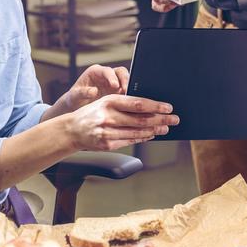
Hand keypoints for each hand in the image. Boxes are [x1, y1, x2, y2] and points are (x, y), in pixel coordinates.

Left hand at [55, 65, 128, 113]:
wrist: (77, 106)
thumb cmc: (74, 98)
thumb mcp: (74, 96)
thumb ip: (83, 92)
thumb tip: (94, 91)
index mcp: (95, 71)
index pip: (107, 70)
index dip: (112, 77)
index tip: (115, 86)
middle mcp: (106, 75)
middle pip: (120, 72)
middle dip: (125, 80)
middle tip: (127, 91)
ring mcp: (113, 83)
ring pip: (126, 80)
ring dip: (129, 88)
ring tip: (130, 98)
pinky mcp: (118, 91)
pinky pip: (127, 91)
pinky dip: (129, 95)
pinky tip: (129, 102)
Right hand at [64, 95, 178, 150]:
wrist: (72, 130)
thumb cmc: (92, 113)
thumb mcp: (105, 102)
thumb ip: (124, 103)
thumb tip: (149, 106)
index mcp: (109, 101)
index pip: (138, 103)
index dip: (155, 106)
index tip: (168, 107)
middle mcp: (108, 116)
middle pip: (141, 119)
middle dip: (161, 119)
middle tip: (174, 119)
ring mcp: (107, 132)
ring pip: (137, 131)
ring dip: (154, 129)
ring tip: (166, 127)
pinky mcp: (107, 144)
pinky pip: (130, 140)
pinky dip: (143, 137)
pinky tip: (151, 134)